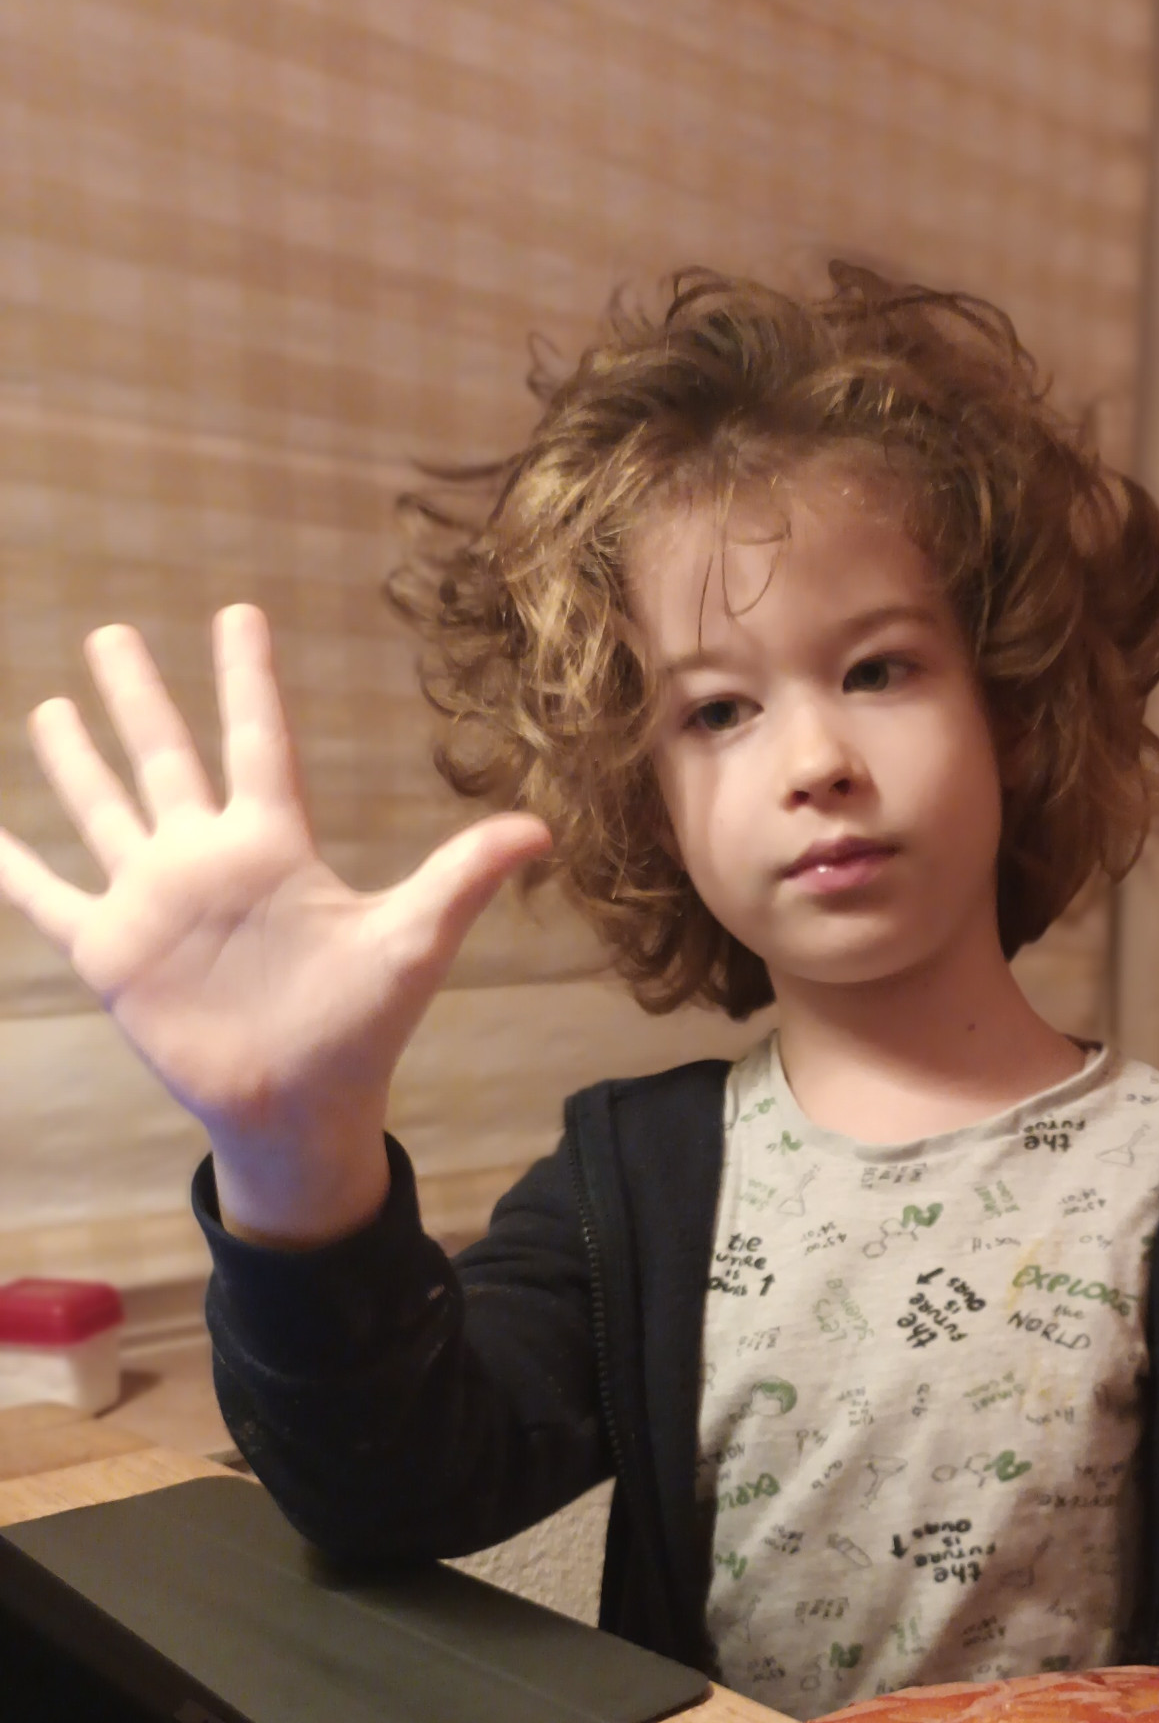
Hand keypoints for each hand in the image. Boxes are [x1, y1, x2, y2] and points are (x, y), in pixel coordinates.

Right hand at [0, 604, 549, 1243]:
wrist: (301, 1108)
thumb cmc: (359, 1029)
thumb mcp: (412, 942)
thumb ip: (462, 878)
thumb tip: (541, 829)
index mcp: (273, 848)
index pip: (257, 742)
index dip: (248, 679)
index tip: (238, 614)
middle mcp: (206, 860)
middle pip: (165, 757)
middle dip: (139, 697)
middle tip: (113, 635)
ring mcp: (154, 902)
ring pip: (103, 809)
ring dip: (76, 760)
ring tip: (52, 707)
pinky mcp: (113, 951)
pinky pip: (49, 898)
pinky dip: (12, 869)